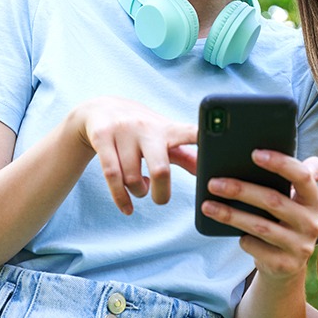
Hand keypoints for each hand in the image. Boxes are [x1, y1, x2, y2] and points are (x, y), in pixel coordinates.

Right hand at [69, 96, 196, 214]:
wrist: (99, 109)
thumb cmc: (140, 129)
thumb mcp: (163, 137)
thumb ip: (185, 156)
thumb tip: (206, 173)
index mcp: (167, 129)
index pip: (191, 133)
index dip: (204, 140)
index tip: (218, 149)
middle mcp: (146, 128)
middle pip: (160, 169)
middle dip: (161, 193)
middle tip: (160, 200)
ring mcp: (122, 132)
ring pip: (132, 177)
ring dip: (138, 192)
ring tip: (140, 189)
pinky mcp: (102, 137)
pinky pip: (111, 175)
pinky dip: (120, 198)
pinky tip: (127, 208)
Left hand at [200, 151, 317, 279]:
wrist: (284, 264)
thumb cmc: (279, 221)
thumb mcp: (286, 199)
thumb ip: (280, 176)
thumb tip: (252, 150)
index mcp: (312, 199)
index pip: (303, 176)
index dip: (281, 163)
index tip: (254, 153)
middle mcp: (311, 222)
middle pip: (274, 201)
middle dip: (241, 190)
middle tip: (213, 183)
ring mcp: (300, 246)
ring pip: (260, 226)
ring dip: (230, 215)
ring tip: (207, 206)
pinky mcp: (286, 265)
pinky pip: (255, 247)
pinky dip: (241, 239)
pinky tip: (231, 233)